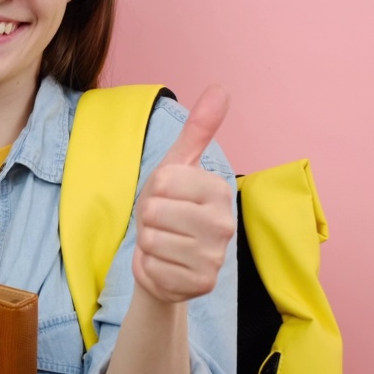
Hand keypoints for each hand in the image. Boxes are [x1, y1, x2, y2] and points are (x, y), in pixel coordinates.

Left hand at [132, 85, 236, 303]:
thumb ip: (198, 129)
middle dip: (148, 218)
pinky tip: (165, 265)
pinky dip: (150, 268)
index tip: (164, 198)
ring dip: (148, 243)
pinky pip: (154, 268)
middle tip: (162, 223)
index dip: (153, 190)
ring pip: (152, 241)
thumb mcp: (178, 165)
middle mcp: (225, 224)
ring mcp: (216, 257)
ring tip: (163, 242)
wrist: (165, 259)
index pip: (163, 180)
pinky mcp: (201, 284)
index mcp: (219, 190)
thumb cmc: (170, 207)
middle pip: (155, 212)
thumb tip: (220, 89)